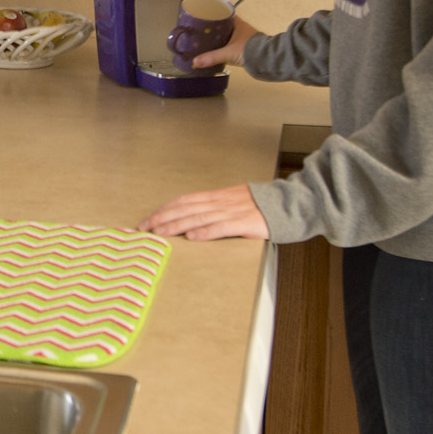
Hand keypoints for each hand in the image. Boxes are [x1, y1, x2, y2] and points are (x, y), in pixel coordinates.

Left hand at [139, 185, 269, 241]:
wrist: (288, 204)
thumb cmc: (260, 206)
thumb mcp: (232, 201)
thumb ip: (213, 208)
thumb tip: (190, 220)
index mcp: (216, 196)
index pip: (183, 201)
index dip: (164, 209)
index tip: (148, 219)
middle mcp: (220, 202)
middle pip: (185, 208)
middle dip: (162, 218)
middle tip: (144, 229)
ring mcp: (232, 211)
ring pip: (199, 217)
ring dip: (177, 226)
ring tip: (160, 233)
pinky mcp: (246, 223)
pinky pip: (222, 227)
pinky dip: (205, 232)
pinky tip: (192, 237)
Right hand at [191, 15, 259, 69]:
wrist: (268, 60)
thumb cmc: (252, 50)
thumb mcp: (228, 53)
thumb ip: (212, 57)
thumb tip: (196, 61)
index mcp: (238, 24)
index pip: (225, 14)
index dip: (215, 15)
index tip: (206, 16)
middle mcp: (242, 29)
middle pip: (225, 26)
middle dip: (215, 29)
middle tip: (203, 31)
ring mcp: (245, 39)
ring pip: (229, 36)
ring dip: (221, 38)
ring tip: (208, 41)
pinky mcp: (246, 48)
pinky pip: (233, 45)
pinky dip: (226, 47)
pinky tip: (219, 52)